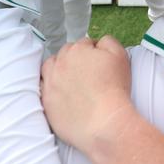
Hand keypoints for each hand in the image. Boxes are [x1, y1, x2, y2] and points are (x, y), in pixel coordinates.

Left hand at [41, 36, 133, 152]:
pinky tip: (61, 92)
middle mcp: (60, 63)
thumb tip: (98, 43)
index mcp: (78, 50)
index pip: (84, 43)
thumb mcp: (120, 56)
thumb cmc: (115, 89)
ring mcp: (50, 83)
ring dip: (58, 68)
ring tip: (70, 78)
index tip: (99, 62)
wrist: (105, 122)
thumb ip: (108, 42)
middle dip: (75, 59)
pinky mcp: (46, 101)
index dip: (94, 52)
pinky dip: (50, 87)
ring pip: (50, 67)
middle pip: (65, 53)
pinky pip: (43, 88)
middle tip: (87, 71)